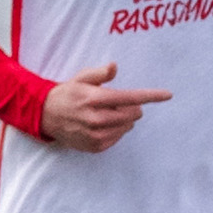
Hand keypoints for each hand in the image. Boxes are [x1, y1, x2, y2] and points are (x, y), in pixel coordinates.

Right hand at [39, 63, 167, 152]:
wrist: (45, 116)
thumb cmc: (67, 94)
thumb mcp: (80, 78)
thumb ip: (100, 73)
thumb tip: (114, 66)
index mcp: (94, 99)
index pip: (130, 97)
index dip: (151, 95)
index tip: (168, 95)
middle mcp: (96, 118)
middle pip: (133, 114)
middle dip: (131, 107)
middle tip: (114, 103)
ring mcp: (95, 134)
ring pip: (128, 127)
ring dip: (123, 120)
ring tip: (106, 114)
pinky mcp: (95, 146)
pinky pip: (118, 138)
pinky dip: (115, 130)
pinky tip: (101, 125)